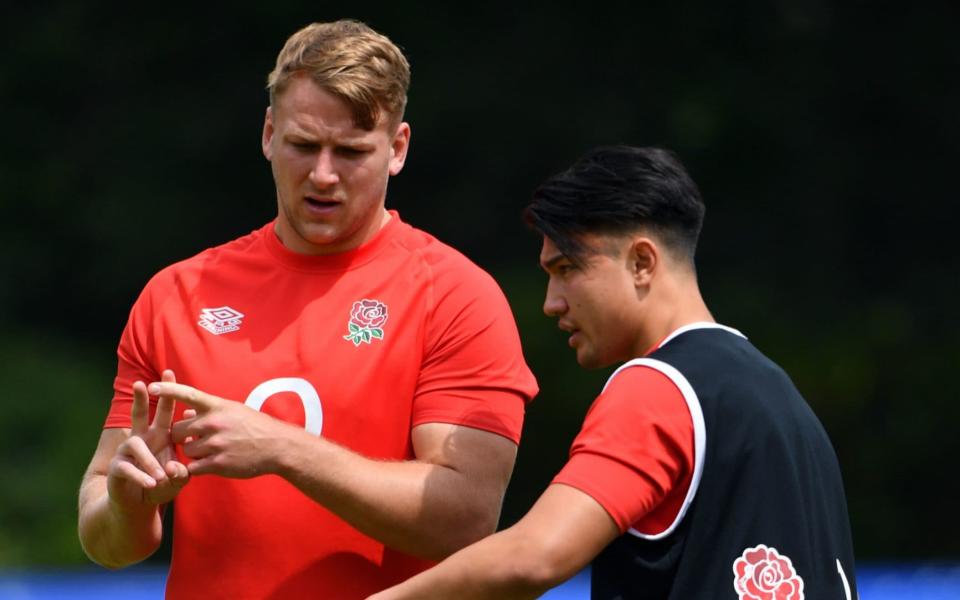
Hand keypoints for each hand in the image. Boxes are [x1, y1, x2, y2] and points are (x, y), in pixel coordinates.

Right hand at [107, 370, 189, 509]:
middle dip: (143, 397)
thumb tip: (174, 467)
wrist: (138, 503)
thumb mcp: (178, 480)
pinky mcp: (118, 466)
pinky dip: (141, 476)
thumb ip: (181, 473)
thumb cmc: (162, 484)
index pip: (167, 413)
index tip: (175, 381)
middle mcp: (143, 438)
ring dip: (149, 461)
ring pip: (136, 445)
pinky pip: (128, 468)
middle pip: (141, 413)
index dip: (171, 398)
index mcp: (161, 435)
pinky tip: (151, 483)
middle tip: (142, 382)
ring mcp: (128, 451)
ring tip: (161, 477)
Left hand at [153, 382, 297, 477]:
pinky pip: (194, 466)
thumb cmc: (256, 426)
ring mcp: (216, 444)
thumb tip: (187, 410)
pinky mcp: (218, 463)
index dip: (169, 390)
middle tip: (195, 438)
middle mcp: (214, 423)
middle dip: (182, 436)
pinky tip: (212, 463)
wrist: (277, 446)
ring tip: (211, 451)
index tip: (152, 386)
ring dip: (192, 452)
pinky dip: (198, 466)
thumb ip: (210, 410)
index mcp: (218, 406)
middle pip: (178, 430)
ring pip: (186, 450)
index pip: (188, 394)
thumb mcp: (234, 411)